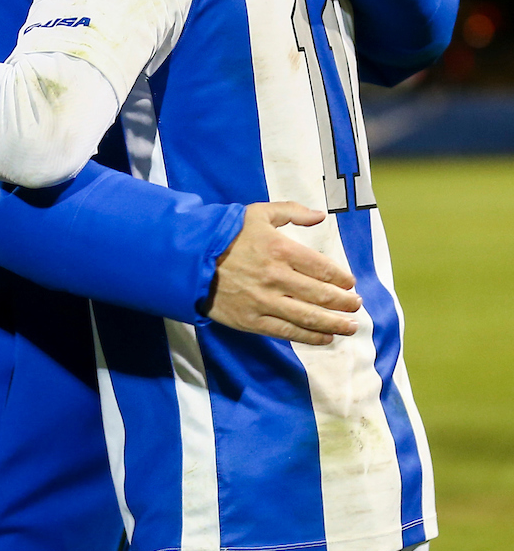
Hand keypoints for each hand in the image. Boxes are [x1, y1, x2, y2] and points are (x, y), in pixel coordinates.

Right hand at [204, 201, 360, 344]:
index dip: (341, 277)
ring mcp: (265, 301)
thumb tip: (320, 216)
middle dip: (344, 302)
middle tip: (357, 304)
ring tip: (351, 326)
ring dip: (334, 323)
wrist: (192, 260)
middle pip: (320, 294)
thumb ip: (291, 212)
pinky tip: (326, 338)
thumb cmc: (227, 234)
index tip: (350, 283)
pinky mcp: (252, 320)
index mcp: (280, 249)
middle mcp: (276, 278)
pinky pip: (287, 332)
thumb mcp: (258, 213)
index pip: (322, 267)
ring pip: (308, 317)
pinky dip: (310, 337)